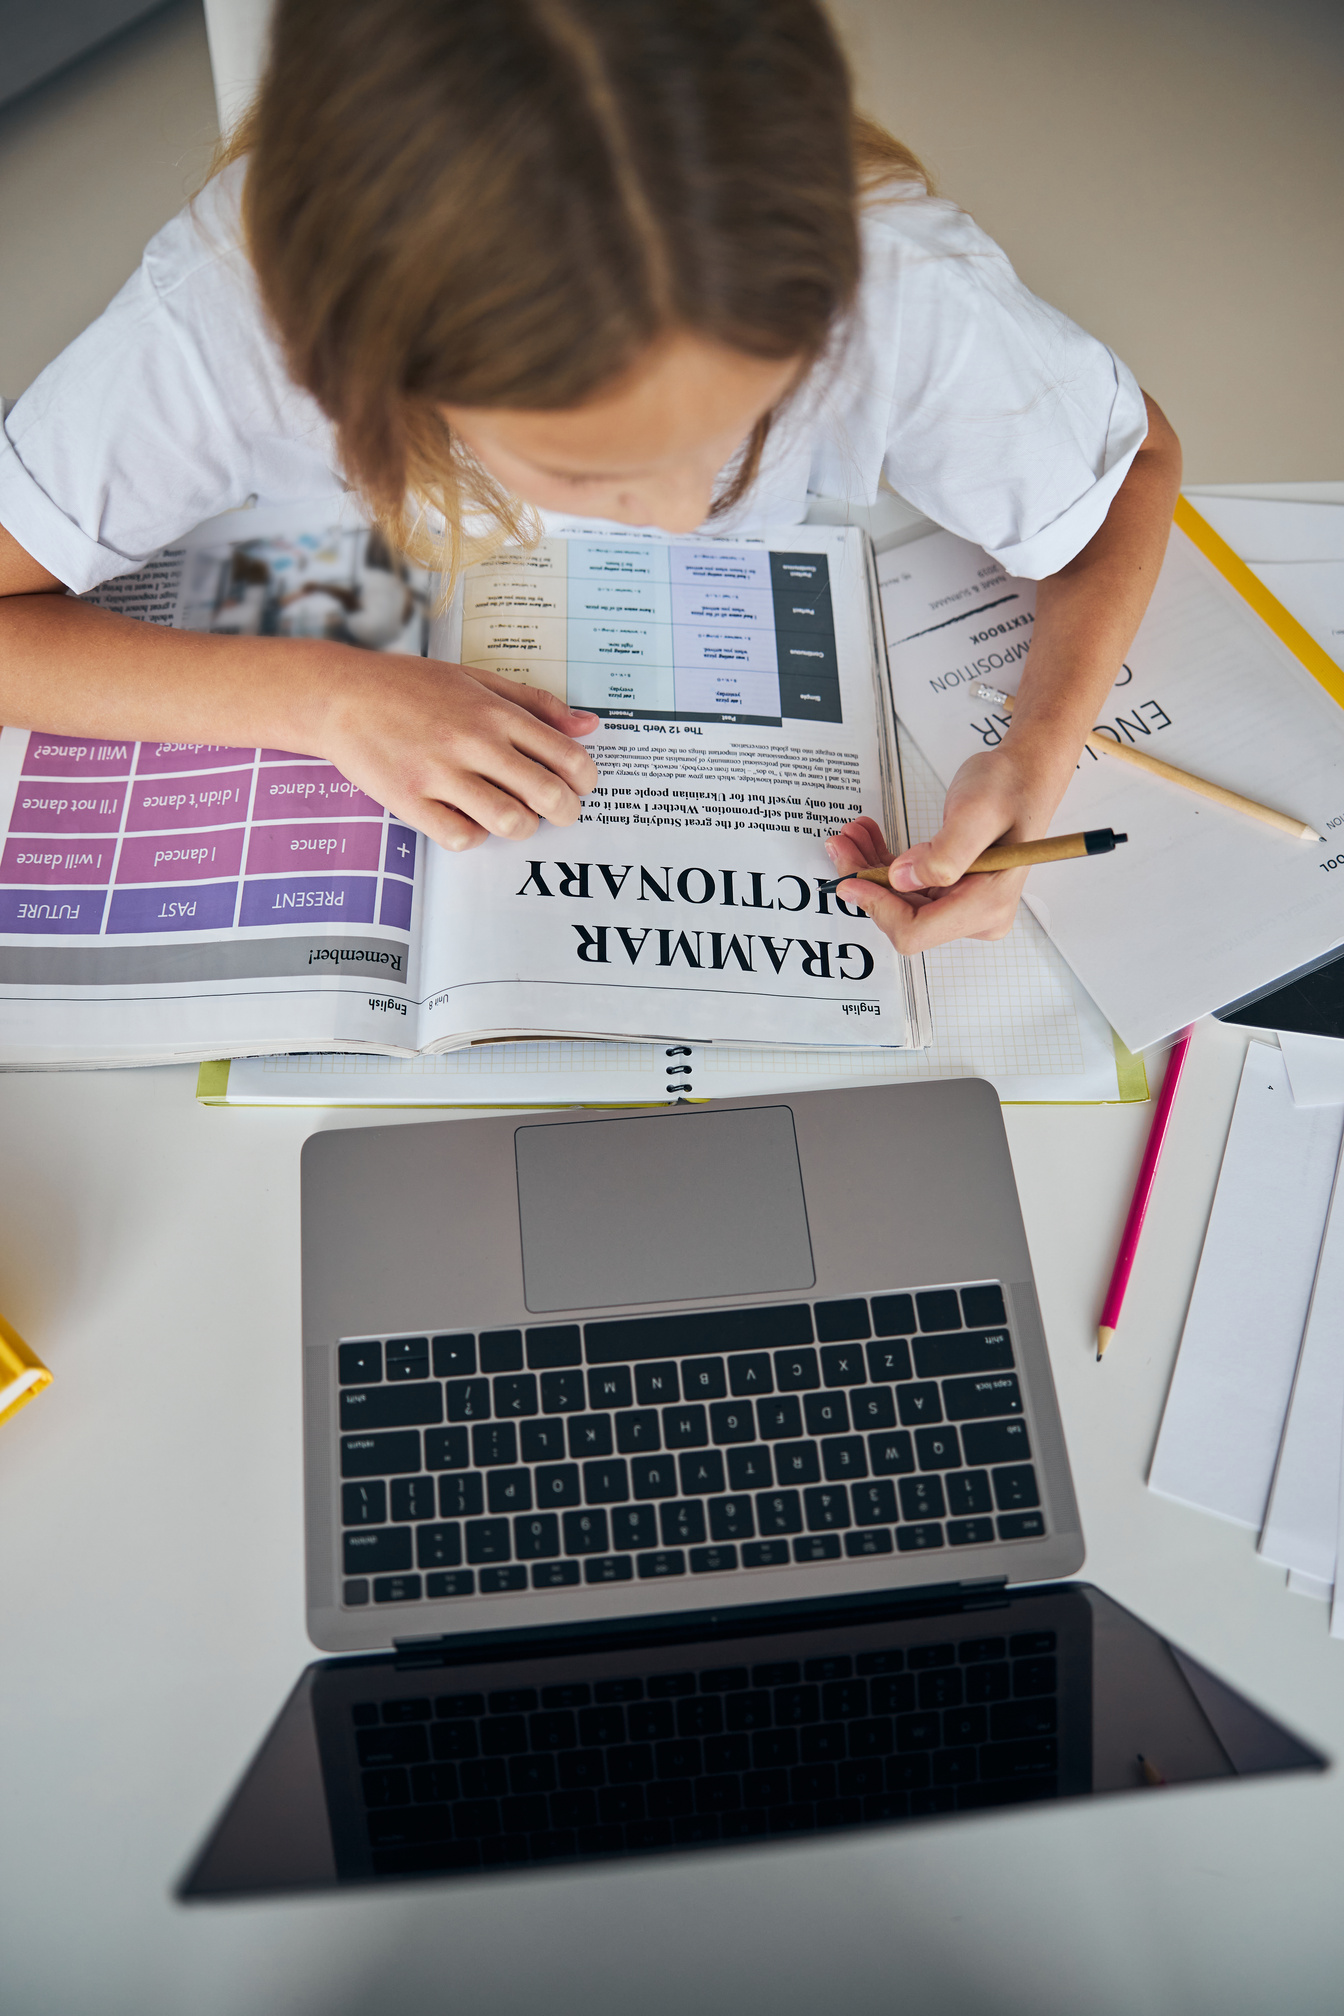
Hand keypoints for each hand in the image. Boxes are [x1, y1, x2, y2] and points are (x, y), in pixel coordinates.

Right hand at [319, 653, 599, 850]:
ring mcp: (440, 773)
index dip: (584, 781)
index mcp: (494, 711)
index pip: (566, 756)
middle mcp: (473, 741)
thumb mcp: (477, 679)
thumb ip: (536, 703)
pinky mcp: (409, 800)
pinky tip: (466, 820)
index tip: (578, 786)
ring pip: (510, 821)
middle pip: (548, 795)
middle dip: (565, 812)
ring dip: (521, 827)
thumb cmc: (410, 686)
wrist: (340, 694)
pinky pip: (462, 837)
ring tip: (512, 816)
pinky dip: (472, 836)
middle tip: (557, 812)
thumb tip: (589, 726)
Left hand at [825, 745, 1062, 953]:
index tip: (850, 880)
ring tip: (853, 835)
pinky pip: (908, 889)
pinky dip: (884, 864)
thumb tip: (902, 879)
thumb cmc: (1009, 789)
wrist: (1024, 776)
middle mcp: (977, 915)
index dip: (878, 908)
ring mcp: (964, 905)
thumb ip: (943, 853)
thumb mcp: (976, 813)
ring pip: (900, 903)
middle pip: (903, 918)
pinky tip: (870, 839)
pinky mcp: (953, 892)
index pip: (917, 930)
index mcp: (986, 904)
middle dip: (867, 882)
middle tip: (842, 843)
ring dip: (871, 869)